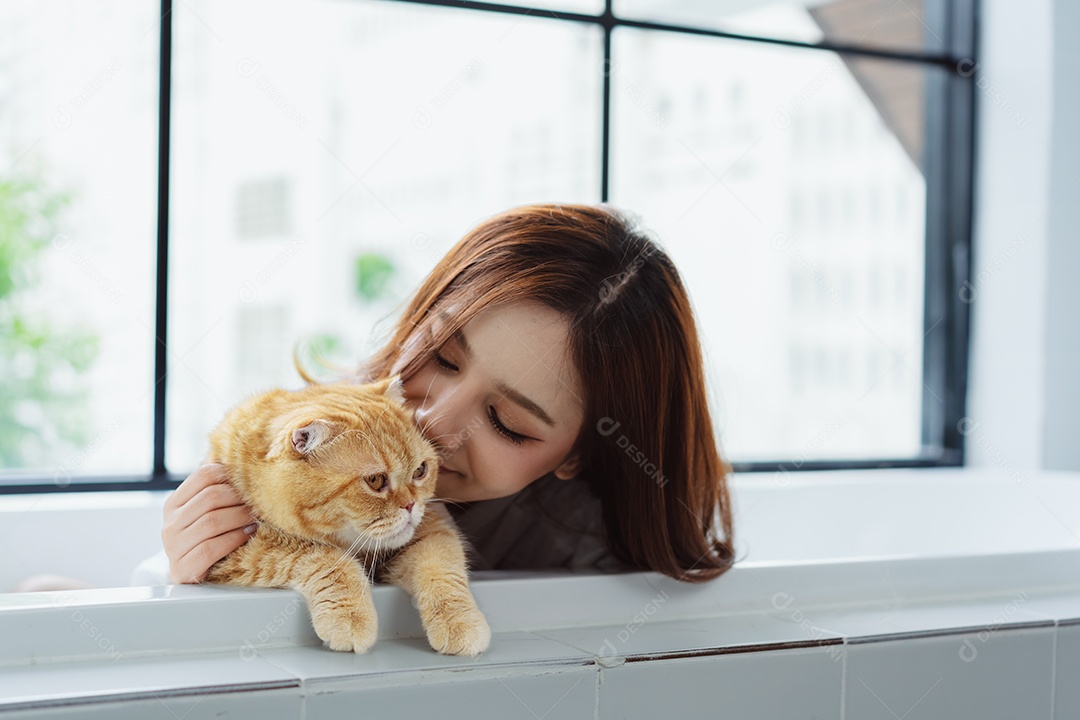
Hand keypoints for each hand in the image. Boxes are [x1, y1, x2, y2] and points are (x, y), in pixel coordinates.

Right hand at [161, 462, 255, 583]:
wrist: (191, 576)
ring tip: (258, 517)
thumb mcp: (205, 512)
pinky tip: (248, 535)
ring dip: (241, 518)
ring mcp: (173, 547)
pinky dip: (234, 539)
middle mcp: (170, 523)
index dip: (230, 474)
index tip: (251, 480)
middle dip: (240, 498)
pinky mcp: (182, 568)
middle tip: (261, 500)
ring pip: (212, 522)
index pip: (203, 475)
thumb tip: (238, 455)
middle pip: (210, 498)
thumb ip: (216, 489)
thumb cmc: (206, 538)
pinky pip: (211, 548)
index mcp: (174, 503)